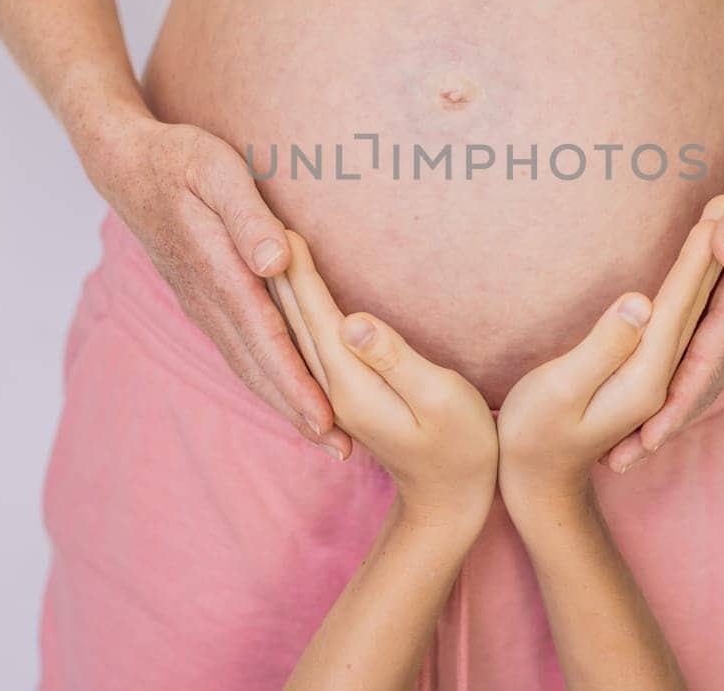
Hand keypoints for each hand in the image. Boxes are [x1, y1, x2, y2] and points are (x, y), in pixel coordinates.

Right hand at [84, 113, 349, 458]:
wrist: (123, 163)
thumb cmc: (179, 159)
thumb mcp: (217, 171)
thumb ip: (249, 217)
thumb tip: (278, 260)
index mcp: (218, 272)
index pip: (265, 340)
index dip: (296, 383)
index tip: (325, 421)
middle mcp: (207, 300)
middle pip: (258, 367)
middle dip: (298, 411)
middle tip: (341, 452)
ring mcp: (200, 304)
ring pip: (246, 365)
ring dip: (283, 402)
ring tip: (322, 436)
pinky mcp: (201, 300)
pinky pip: (237, 349)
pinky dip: (265, 378)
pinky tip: (286, 392)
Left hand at [270, 232, 498, 533]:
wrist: (451, 502)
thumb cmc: (461, 448)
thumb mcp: (440, 398)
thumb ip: (395, 358)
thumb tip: (354, 321)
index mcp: (349, 384)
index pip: (315, 316)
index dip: (300, 271)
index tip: (283, 226)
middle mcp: (331, 390)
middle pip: (296, 321)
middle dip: (280, 272)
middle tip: (262, 221)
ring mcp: (334, 397)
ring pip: (297, 334)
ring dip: (283, 292)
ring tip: (271, 250)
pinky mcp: (346, 397)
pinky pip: (309, 347)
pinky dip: (297, 316)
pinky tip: (294, 301)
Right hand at [498, 196, 723, 518]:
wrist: (537, 487)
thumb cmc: (533, 437)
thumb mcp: (561, 391)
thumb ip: (603, 347)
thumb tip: (639, 303)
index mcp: (646, 377)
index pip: (680, 304)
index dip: (698, 256)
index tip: (718, 209)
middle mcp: (661, 377)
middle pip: (696, 304)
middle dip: (714, 248)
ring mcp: (654, 379)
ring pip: (692, 312)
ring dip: (706, 265)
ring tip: (722, 219)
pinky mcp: (642, 376)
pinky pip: (677, 323)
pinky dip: (690, 290)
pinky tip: (696, 274)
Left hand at [605, 149, 723, 471]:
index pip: (707, 359)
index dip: (678, 401)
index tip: (648, 437)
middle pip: (702, 386)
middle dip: (663, 428)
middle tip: (619, 464)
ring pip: (705, 381)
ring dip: (669, 418)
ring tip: (628, 452)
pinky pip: (709, 365)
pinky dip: (684, 393)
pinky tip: (658, 410)